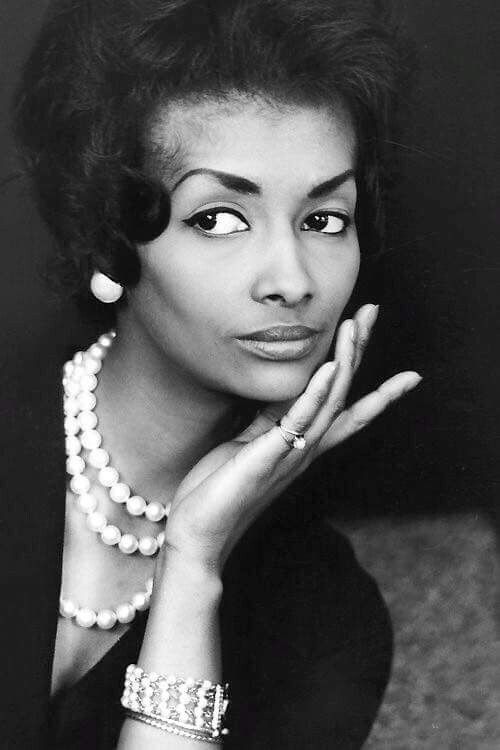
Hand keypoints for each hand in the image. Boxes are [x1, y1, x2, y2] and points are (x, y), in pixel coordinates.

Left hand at [161, 304, 421, 573]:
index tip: (409, 373)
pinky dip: (315, 393)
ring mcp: (291, 454)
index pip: (347, 412)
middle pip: (344, 393)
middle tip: (372, 311)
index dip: (378, 390)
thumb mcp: (250, 445)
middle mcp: (305, 449)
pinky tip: (327, 367)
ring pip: (329, 401)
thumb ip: (271, 422)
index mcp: (302, 446)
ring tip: (355, 325)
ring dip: (344, 361)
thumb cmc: (221, 490)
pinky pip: (297, 421)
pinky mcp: (268, 458)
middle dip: (359, 352)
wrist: (199, 534)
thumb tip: (283, 395)